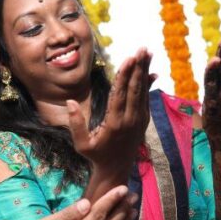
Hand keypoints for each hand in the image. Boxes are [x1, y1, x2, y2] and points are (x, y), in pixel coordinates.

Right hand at [66, 48, 153, 176]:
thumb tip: (70, 101)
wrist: (116, 170)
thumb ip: (75, 123)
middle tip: (141, 50)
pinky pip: (146, 99)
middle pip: (135, 89)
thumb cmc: (95, 155)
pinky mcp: (143, 121)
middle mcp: (130, 120)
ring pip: (143, 92)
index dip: (125, 75)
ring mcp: (139, 121)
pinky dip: (148, 85)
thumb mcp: (81, 144)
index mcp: (115, 123)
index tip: (128, 59)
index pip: (121, 94)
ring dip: (145, 72)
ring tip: (147, 54)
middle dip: (138, 68)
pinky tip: (150, 72)